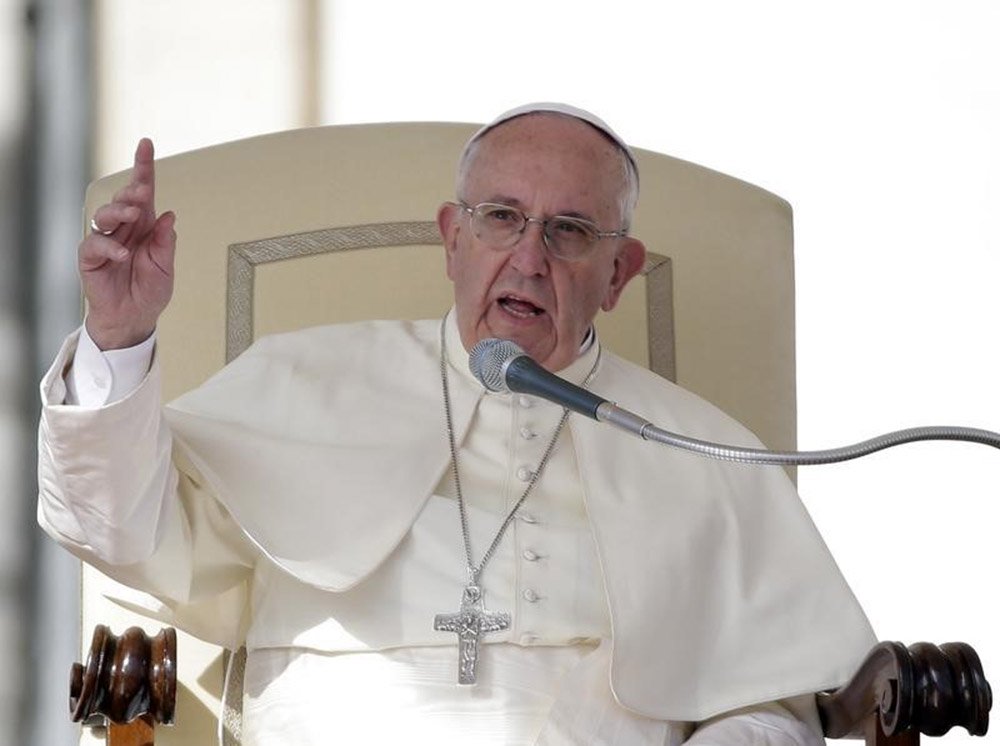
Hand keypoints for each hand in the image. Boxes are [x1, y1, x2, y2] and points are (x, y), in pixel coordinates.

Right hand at [80, 138, 175, 349]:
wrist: (135, 317)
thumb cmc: (150, 291)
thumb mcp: (166, 266)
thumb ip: (166, 242)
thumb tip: (170, 216)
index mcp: (146, 225)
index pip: (144, 191)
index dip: (144, 168)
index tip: (146, 144)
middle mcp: (125, 228)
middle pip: (124, 198)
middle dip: (132, 191)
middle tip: (142, 193)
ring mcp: (106, 240)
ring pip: (105, 214)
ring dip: (119, 211)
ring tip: (133, 216)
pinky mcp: (91, 257)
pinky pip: (95, 243)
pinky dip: (109, 246)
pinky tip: (123, 252)